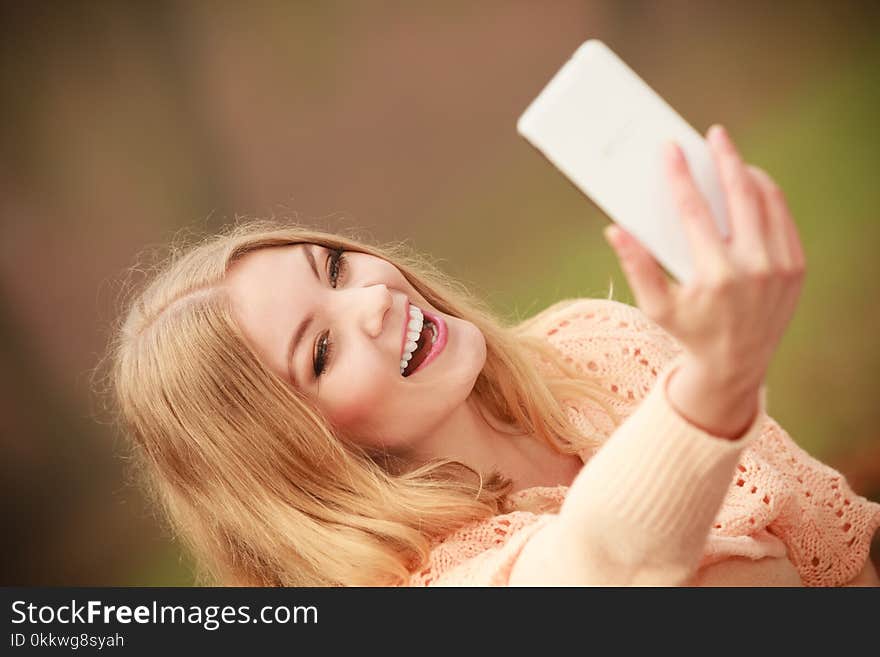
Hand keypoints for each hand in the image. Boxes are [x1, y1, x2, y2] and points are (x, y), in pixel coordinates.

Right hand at [603, 124, 805, 394]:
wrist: (736, 364)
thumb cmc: (688, 331)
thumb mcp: (655, 306)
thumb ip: (636, 266)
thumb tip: (615, 228)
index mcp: (715, 277)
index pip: (694, 211)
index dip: (679, 176)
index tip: (671, 149)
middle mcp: (753, 268)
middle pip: (739, 194)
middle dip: (725, 158)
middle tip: (714, 135)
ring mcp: (780, 267)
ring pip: (766, 201)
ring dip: (748, 172)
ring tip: (732, 156)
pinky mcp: (796, 267)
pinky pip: (782, 218)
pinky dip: (767, 195)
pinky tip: (751, 184)